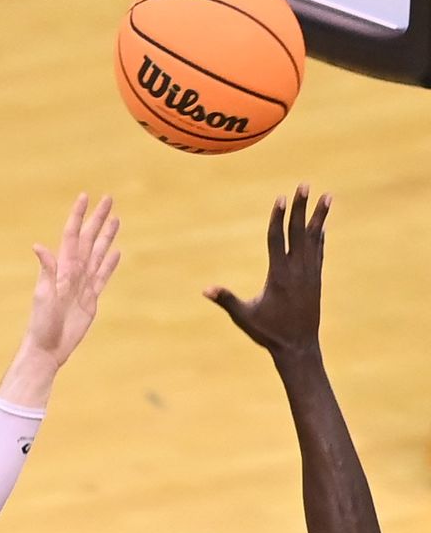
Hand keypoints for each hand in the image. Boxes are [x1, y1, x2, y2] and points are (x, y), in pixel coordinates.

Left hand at [25, 193, 121, 366]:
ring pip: (98, 254)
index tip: (85, 197)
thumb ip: (46, 270)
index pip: (72, 236)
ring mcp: (83, 285)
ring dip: (106, 236)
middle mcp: (73, 273)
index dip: (78, 216)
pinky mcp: (91, 300)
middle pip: (89, 240)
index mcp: (62, 269)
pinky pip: (103, 277)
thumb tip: (38, 246)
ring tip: (115, 219)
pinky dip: (109, 264)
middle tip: (108, 199)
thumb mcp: (43, 295)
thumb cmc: (41, 324)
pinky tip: (115, 252)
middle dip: (97, 219)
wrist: (48, 349)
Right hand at [205, 186, 329, 355]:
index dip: (279, 218)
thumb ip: (226, 300)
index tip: (281, 198)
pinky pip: (319, 251)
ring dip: (319, 216)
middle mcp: (297, 270)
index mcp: (279, 276)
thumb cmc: (268, 333)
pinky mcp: (316, 279)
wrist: (298, 346)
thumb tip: (206, 290)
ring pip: (314, 238)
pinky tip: (323, 224)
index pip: (278, 240)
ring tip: (327, 196)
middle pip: (299, 232)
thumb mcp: (244, 317)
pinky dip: (320, 236)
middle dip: (301, 207)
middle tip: (305, 185)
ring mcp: (310, 273)